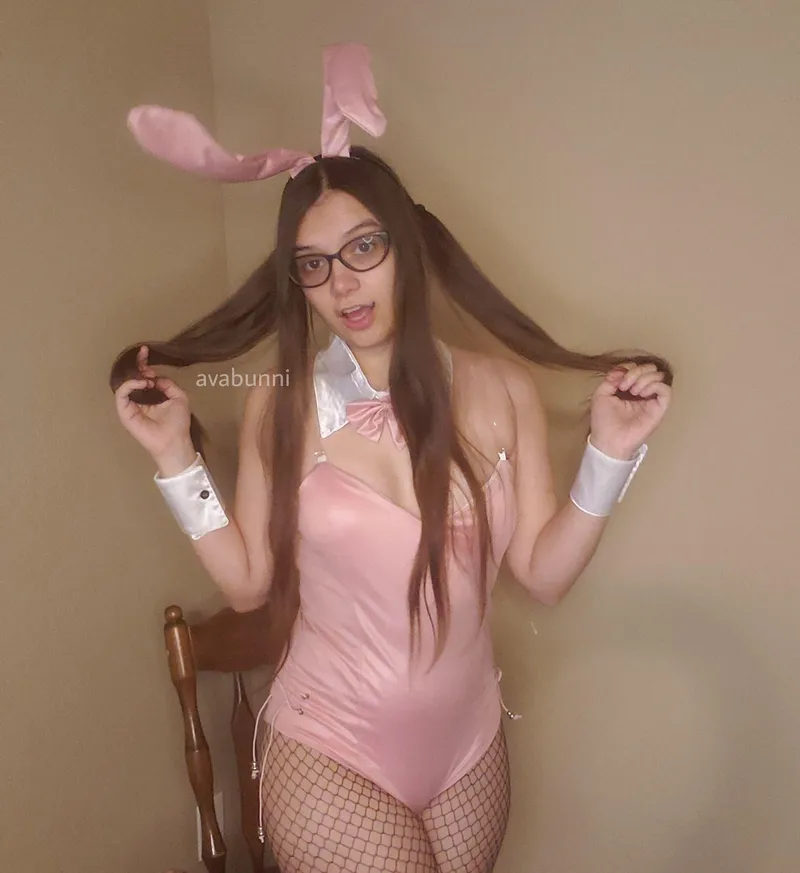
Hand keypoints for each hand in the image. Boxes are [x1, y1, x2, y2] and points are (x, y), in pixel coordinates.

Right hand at [114, 345, 192, 462]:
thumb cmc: (178, 423)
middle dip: (137, 364)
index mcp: (151, 396)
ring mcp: (131, 406)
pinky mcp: (125, 413)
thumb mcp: (179, 397)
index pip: (143, 376)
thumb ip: (168, 384)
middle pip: (132, 377)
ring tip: (147, 378)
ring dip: (135, 376)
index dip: (143, 363)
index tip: (145, 351)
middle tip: (143, 354)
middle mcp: (139, 399)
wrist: (174, 441)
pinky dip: (130, 385)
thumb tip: (156, 376)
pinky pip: (121, 394)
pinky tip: (142, 384)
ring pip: (125, 384)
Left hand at [589, 362, 671, 458]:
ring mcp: (652, 400)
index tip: (617, 381)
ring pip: (659, 376)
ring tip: (633, 391)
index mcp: (629, 388)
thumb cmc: (604, 421)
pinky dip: (654, 386)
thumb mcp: (601, 395)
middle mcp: (642, 392)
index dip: (628, 368)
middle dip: (637, 371)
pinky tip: (642, 394)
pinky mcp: (659, 408)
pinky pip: (666, 390)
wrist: (609, 440)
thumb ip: (610, 379)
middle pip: (650, 368)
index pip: (637, 367)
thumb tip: (621, 368)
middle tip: (625, 385)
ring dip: (644, 378)